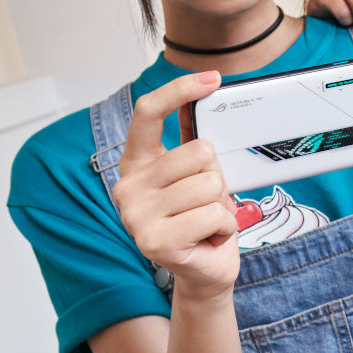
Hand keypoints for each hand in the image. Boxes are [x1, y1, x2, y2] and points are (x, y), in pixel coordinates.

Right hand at [110, 71, 238, 302]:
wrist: (204, 273)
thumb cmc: (200, 221)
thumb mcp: (194, 176)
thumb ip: (190, 141)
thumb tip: (198, 97)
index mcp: (135, 164)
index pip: (148, 112)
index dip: (179, 90)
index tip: (212, 79)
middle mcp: (127, 187)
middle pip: (198, 151)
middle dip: (217, 176)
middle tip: (207, 200)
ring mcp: (137, 216)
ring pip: (210, 184)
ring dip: (222, 205)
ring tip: (207, 220)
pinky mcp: (156, 241)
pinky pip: (214, 214)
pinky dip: (224, 227)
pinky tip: (209, 238)